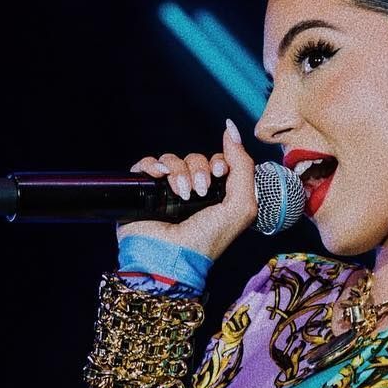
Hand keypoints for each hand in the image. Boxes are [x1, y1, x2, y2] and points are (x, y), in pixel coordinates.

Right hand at [116, 117, 258, 263]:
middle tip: (199, 191)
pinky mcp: (143, 192)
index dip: (220, 160)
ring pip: (172, 160)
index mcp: (214, 196)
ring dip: (179, 172)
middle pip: (195, 159)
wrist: (171, 258)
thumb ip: (244, 166)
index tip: (220, 172)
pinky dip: (152, 165)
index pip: (217, 162)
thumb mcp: (241, 206)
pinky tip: (159, 177)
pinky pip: (147, 164)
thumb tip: (231, 129)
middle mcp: (190, 192)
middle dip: (199, 169)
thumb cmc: (207, 239)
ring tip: (181, 194)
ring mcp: (165, 192)